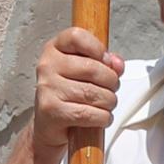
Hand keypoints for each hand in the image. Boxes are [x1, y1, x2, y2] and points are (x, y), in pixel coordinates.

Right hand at [30, 26, 124, 153]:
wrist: (49, 127)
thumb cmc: (69, 96)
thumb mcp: (86, 73)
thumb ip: (105, 63)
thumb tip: (117, 64)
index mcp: (54, 50)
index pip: (77, 36)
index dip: (98, 49)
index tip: (105, 61)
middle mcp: (47, 66)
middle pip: (92, 68)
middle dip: (111, 83)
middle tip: (110, 90)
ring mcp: (47, 88)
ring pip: (93, 93)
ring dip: (108, 102)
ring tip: (105, 105)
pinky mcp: (51, 111)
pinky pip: (88, 113)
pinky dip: (102, 118)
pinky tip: (100, 118)